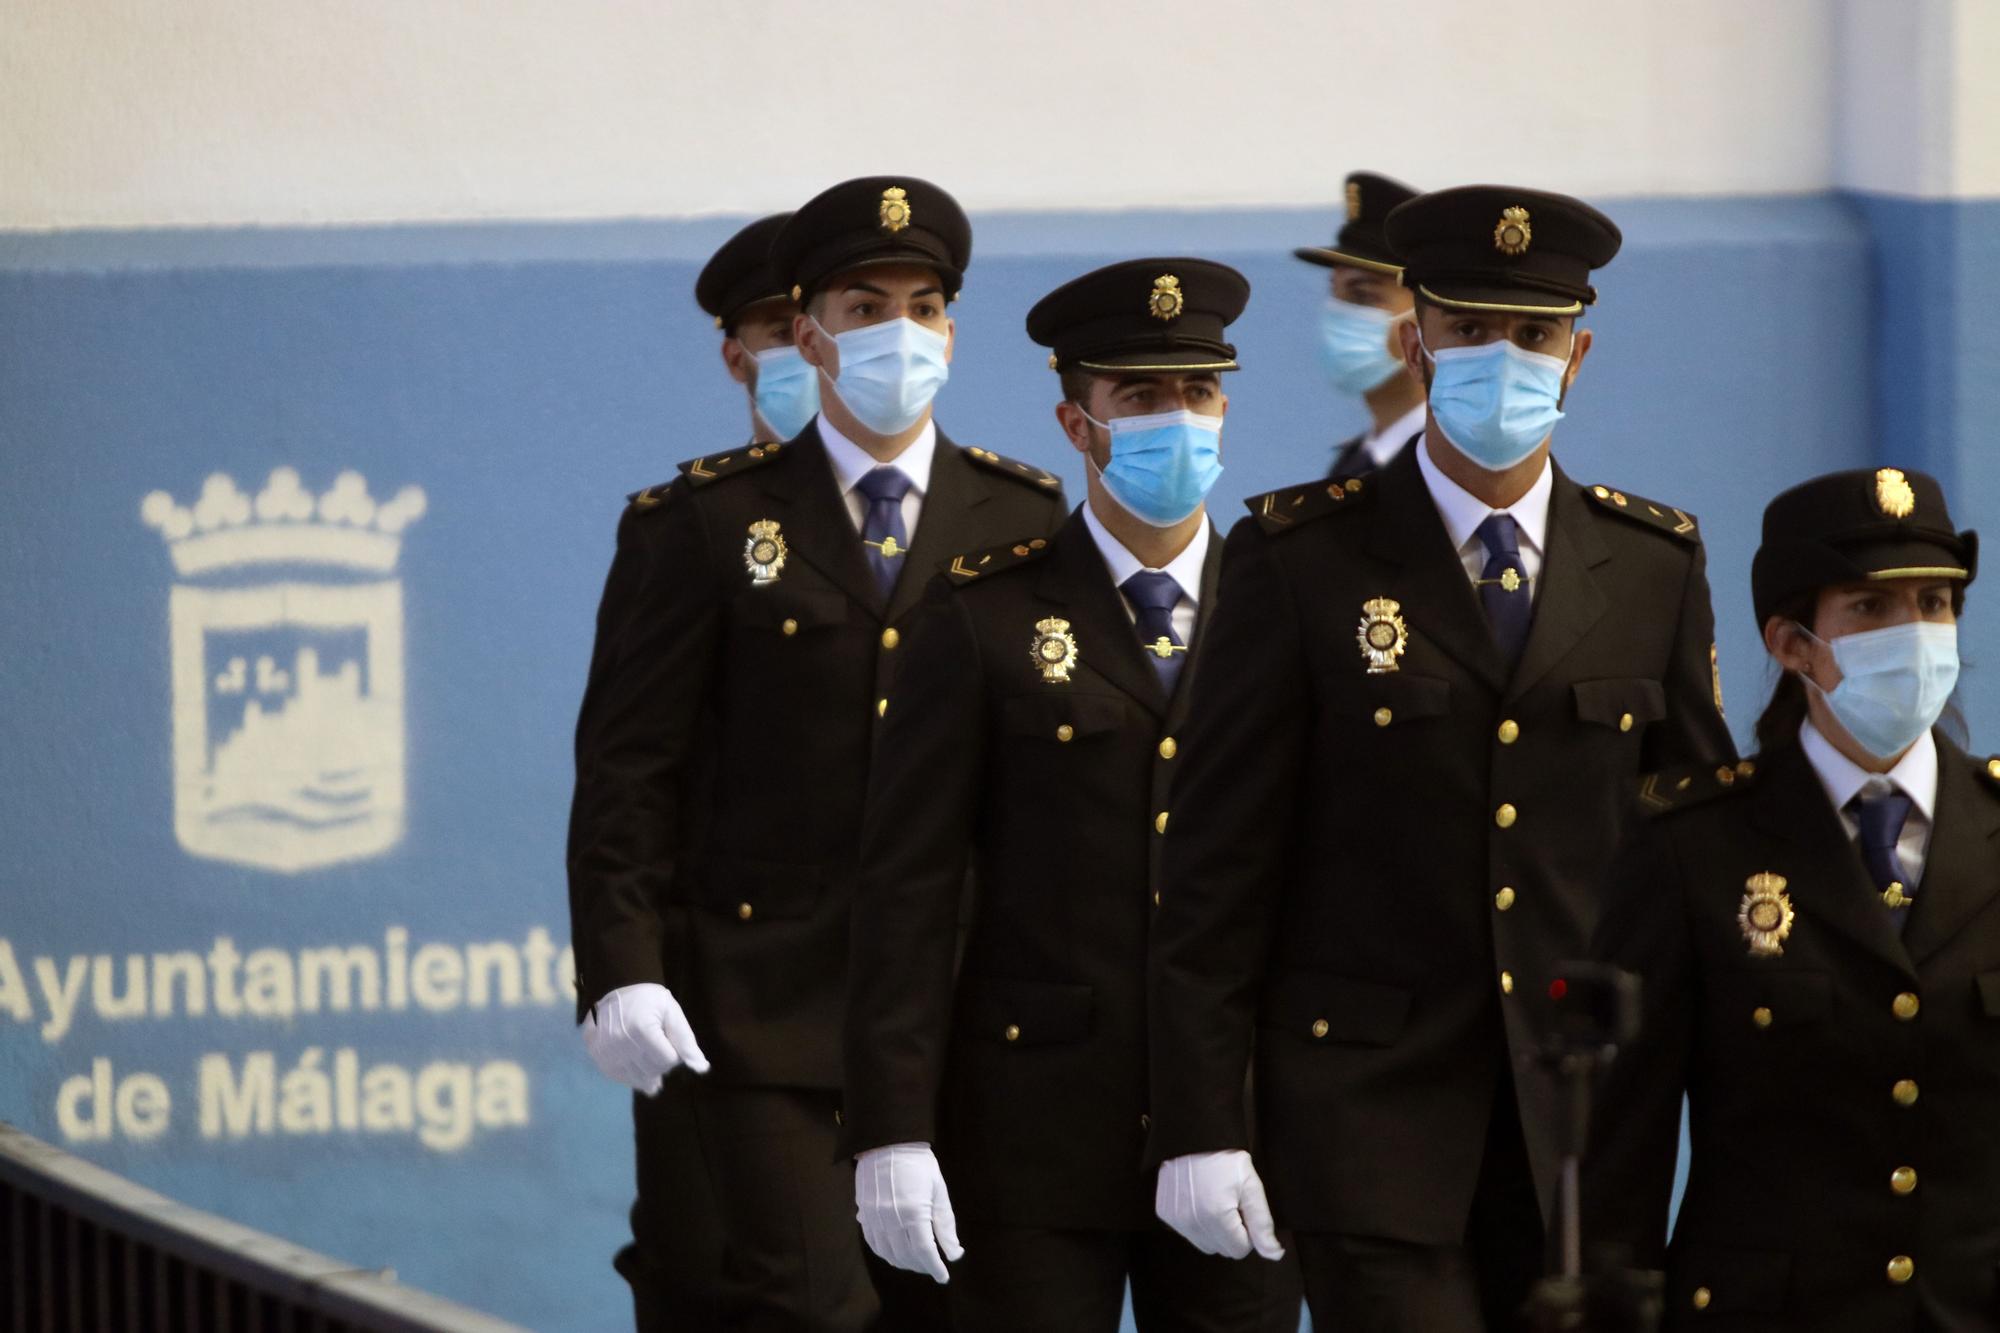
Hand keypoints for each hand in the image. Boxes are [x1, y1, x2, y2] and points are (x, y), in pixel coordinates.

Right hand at [582, 982, 708, 1093]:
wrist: (612, 993)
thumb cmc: (646, 999)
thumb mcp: (670, 1010)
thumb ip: (686, 1039)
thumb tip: (701, 1068)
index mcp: (642, 1030)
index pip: (669, 1060)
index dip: (674, 1051)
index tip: (668, 1038)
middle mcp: (621, 1045)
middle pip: (654, 1071)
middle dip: (661, 1061)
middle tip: (658, 1043)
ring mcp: (607, 1054)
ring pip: (638, 1079)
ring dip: (648, 1071)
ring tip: (648, 1054)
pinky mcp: (599, 1059)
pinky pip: (622, 1078)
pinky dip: (632, 1074)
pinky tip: (636, 1062)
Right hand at [854, 1143, 963, 1282]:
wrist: (888, 1142)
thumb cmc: (919, 1164)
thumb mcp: (939, 1191)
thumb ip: (945, 1225)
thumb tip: (955, 1254)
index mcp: (914, 1212)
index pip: (924, 1251)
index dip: (934, 1267)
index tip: (944, 1277)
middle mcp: (892, 1218)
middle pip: (906, 1255)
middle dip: (921, 1266)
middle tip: (932, 1266)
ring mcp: (874, 1217)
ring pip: (887, 1253)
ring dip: (903, 1263)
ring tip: (916, 1262)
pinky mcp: (864, 1213)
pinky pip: (872, 1242)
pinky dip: (884, 1253)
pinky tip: (895, 1252)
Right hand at [1155, 1150, 1284, 1259]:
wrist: (1192, 1135)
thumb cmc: (1225, 1159)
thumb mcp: (1251, 1186)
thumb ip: (1263, 1223)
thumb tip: (1274, 1255)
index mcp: (1216, 1217)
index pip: (1240, 1250)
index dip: (1247, 1231)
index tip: (1243, 1208)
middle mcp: (1192, 1223)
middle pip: (1222, 1250)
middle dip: (1231, 1233)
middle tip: (1230, 1203)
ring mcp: (1175, 1220)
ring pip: (1204, 1244)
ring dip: (1213, 1231)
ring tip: (1214, 1201)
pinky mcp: (1164, 1214)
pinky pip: (1187, 1232)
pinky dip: (1196, 1222)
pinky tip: (1198, 1199)